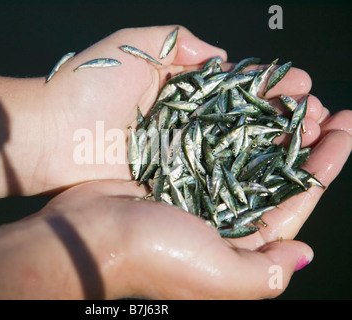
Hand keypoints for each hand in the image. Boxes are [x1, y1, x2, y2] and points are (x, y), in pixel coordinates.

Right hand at [27, 110, 349, 298]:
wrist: (87, 235)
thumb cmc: (153, 255)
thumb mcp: (217, 276)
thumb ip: (265, 273)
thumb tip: (303, 253)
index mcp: (240, 245)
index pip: (295, 202)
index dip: (323, 167)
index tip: (344, 132)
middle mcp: (223, 219)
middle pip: (274, 174)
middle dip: (303, 143)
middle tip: (324, 109)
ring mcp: (198, 191)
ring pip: (245, 154)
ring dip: (270, 128)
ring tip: (293, 100)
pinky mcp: (174, 171)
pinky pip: (212, 143)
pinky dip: (231, 123)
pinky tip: (246, 104)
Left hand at [34, 25, 329, 198]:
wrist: (50, 134)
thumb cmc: (88, 83)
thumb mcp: (137, 44)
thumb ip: (179, 42)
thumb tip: (220, 57)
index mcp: (177, 89)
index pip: (234, 87)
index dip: (268, 86)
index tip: (299, 85)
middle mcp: (182, 122)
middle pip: (241, 119)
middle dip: (281, 116)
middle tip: (316, 116)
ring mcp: (177, 153)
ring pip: (235, 148)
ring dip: (272, 144)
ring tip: (310, 137)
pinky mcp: (168, 181)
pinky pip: (212, 176)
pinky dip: (245, 172)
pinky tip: (275, 167)